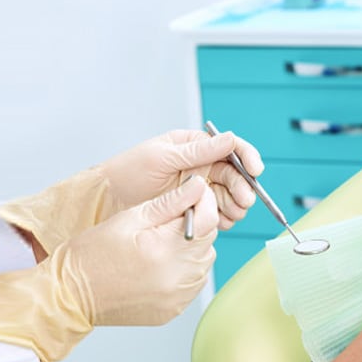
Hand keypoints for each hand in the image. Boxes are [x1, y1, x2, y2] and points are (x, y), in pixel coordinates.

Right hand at [62, 175, 218, 324]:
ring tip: (161, 245)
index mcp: (165, 249)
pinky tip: (161, 265)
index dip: (204, 202)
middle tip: (169, 222)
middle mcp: (177, 276)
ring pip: (204, 261)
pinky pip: (194, 282)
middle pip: (209, 240)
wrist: (70, 295)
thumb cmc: (93, 253)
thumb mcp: (129, 218)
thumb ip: (170, 202)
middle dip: (196, 225)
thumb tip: (199, 185)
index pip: (209, 219)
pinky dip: (185, 270)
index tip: (193, 196)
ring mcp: (178, 296)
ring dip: (191, 248)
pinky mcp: (175, 309)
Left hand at [99, 129, 263, 229]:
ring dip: (236, 204)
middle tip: (244, 201)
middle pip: (234, 174)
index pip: (230, 148)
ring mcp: (199, 188)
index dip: (246, 158)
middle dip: (242, 187)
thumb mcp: (163, 157)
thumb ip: (198, 151)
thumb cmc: (128, 172)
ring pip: (229, 194)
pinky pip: (218, 212)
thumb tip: (230, 139)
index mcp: (195, 146)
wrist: (107, 201)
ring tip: (233, 214)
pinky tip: (222, 222)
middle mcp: (201, 166)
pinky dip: (224, 217)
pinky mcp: (195, 207)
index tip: (255, 170)